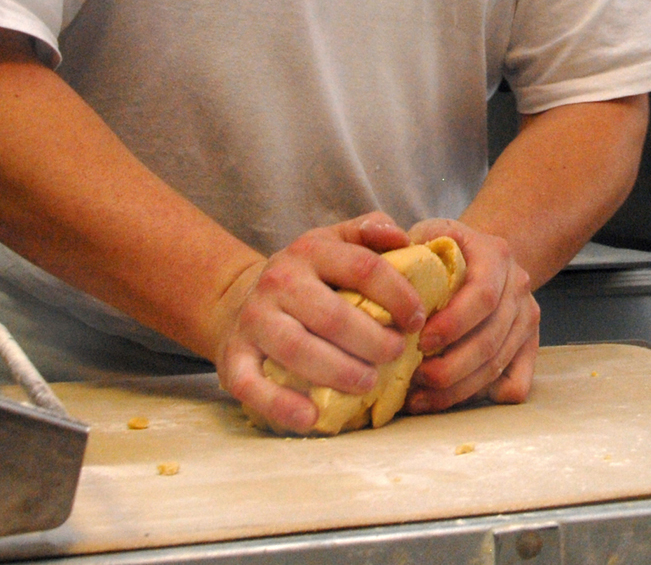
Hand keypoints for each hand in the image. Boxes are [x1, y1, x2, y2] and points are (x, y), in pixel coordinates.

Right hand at [215, 212, 427, 432]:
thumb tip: (402, 239)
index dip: (398, 295)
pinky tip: (311, 418)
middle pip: (333, 316)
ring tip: (368, 383)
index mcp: (311, 251)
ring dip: (339, 372)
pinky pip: (253, 385)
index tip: (417, 320)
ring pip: (297, 350)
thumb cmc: (307, 278)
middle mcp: (278, 281)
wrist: (238, 300)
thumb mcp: (334, 242)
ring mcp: (253, 321)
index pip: (363, 268)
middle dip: (373, 341)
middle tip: (396, 355)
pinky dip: (281, 405)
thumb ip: (369, 232)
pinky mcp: (233, 358)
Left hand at [404, 218, 539, 413]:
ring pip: (497, 365)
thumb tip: (383, 252)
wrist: (479, 257)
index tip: (421, 341)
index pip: (483, 295)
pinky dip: (482, 397)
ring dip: (457, 389)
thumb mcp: (424, 233)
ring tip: (419, 398)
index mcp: (495, 255)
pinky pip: (515, 384)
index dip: (454, 323)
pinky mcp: (529, 346)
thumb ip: (400, 240)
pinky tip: (447, 398)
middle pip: (491, 339)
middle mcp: (518, 286)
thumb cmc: (442, 250)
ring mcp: (526, 318)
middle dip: (450, 367)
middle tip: (414, 378)